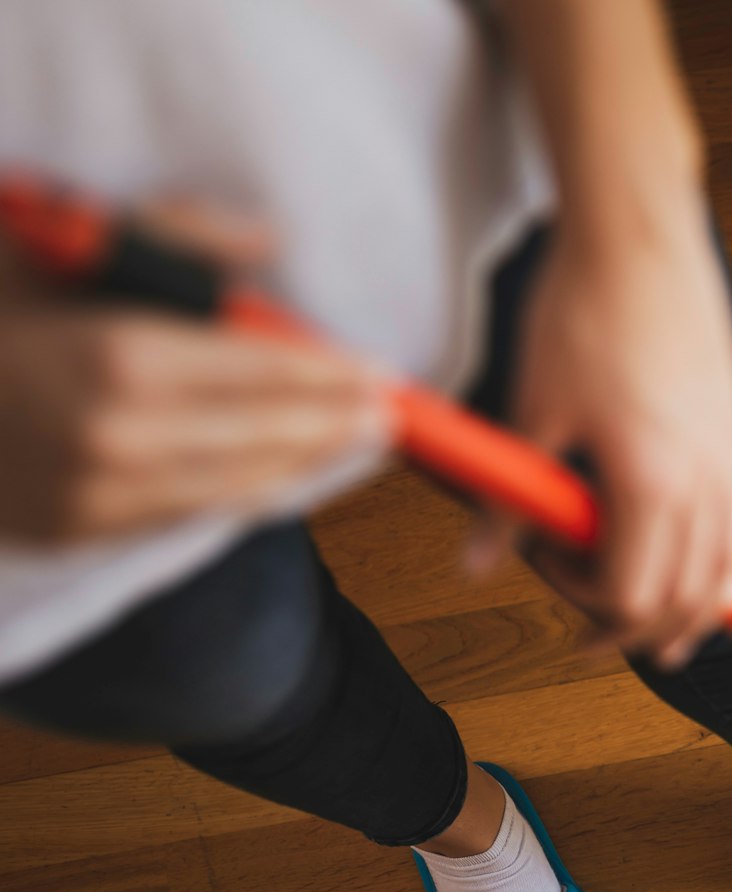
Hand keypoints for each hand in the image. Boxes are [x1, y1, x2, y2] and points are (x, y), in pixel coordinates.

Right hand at [0, 204, 385, 545]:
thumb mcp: (58, 244)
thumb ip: (169, 236)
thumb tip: (268, 241)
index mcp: (118, 360)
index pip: (263, 375)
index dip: (331, 376)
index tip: (381, 374)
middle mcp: (117, 439)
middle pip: (264, 438)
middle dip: (333, 425)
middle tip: (388, 416)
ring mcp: (96, 496)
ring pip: (234, 485)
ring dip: (303, 466)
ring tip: (351, 443)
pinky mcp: (78, 531)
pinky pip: (186, 513)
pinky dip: (243, 492)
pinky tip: (280, 474)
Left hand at [501, 210, 731, 668]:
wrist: (639, 236)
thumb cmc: (580, 315)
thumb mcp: (532, 412)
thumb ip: (511, 503)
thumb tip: (475, 566)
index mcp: (651, 484)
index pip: (629, 594)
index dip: (583, 603)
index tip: (544, 567)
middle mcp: (705, 484)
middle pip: (683, 601)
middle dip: (637, 630)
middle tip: (593, 637)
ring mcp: (731, 462)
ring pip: (724, 575)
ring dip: (689, 615)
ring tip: (660, 639)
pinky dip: (719, 571)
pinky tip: (695, 575)